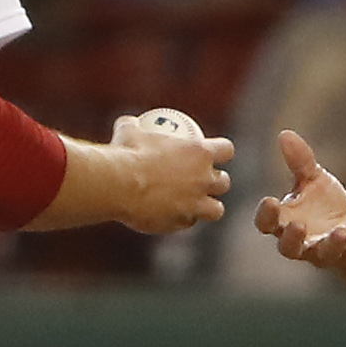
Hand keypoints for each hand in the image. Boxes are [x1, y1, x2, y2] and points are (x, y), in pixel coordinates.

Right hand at [106, 109, 231, 233]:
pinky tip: (172, 218)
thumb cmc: (126, 153)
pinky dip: (182, 220)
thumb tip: (129, 123)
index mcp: (199, 153)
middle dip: (218, 182)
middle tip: (207, 181)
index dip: (224, 152)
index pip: (226, 150)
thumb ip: (134, 126)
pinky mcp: (181, 222)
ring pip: (215, 210)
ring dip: (209, 208)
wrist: (119, 184)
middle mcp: (203, 179)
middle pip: (223, 182)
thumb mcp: (128, 131)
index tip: (219, 153)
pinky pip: (187, 223)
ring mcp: (195, 203)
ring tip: (199, 207)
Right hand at [256, 129, 345, 270]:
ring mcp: (326, 251)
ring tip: (339, 231)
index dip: (265, 215)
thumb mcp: (313, 179)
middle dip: (292, 238)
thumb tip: (285, 134)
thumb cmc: (322, 203)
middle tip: (298, 225)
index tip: (270, 201)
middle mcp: (302, 242)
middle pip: (289, 248)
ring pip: (324, 255)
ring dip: (331, 244)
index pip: (266, 223)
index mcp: (285, 222)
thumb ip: (300, 161)